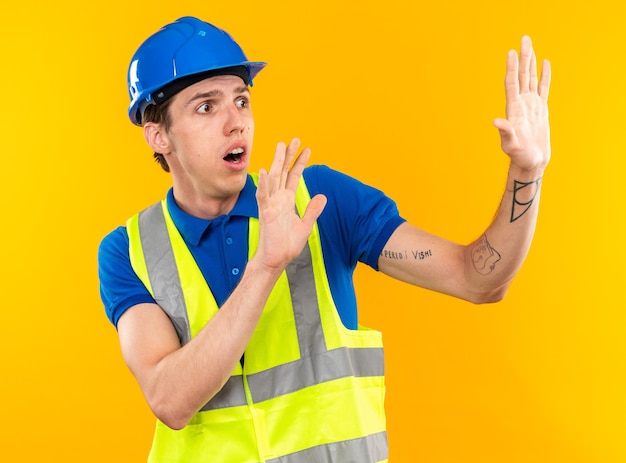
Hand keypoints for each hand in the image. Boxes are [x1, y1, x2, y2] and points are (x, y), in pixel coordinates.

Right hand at [254, 138, 326, 270]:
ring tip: (280, 146)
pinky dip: (263, 184)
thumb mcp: (306, 225)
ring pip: (273, 178)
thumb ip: (312, 210)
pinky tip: (264, 171)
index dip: (300, 163)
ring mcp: (271, 205)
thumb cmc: (287, 245)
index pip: (294, 177)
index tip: (306, 149)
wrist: (276, 260)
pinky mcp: (265, 213)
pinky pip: (263, 196)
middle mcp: (278, 199)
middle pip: (283, 172)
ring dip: (277, 162)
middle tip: (293, 139)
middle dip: (288, 156)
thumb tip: (322, 196)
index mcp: (287, 201)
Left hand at [494, 36, 550, 171]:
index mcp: (514, 109)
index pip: (512, 83)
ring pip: (531, 78)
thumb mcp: (510, 145)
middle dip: (523, 58)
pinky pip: (543, 88)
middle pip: (522, 75)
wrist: (531, 162)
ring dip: (531, 62)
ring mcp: (531, 105)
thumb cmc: (519, 156)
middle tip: (524, 39)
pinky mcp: (540, 109)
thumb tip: (496, 122)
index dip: (512, 68)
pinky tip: (545, 63)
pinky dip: (544, 76)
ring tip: (531, 46)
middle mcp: (521, 104)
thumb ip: (505, 133)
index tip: (511, 52)